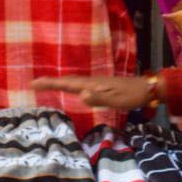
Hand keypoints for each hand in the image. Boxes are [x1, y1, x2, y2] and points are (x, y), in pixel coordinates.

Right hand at [32, 74, 157, 110]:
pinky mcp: (101, 85)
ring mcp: (96, 82)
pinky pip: (80, 84)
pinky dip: (70, 84)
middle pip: (67, 80)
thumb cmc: (132, 96)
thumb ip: (98, 98)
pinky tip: (71, 88)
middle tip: (34, 84)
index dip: (50, 83)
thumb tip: (81, 95)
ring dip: (59, 82)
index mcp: (92, 84)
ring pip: (73, 81)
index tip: (33, 83)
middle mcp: (92, 81)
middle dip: (50, 82)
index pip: (67, 83)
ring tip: (46, 84)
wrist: (147, 88)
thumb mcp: (116, 100)